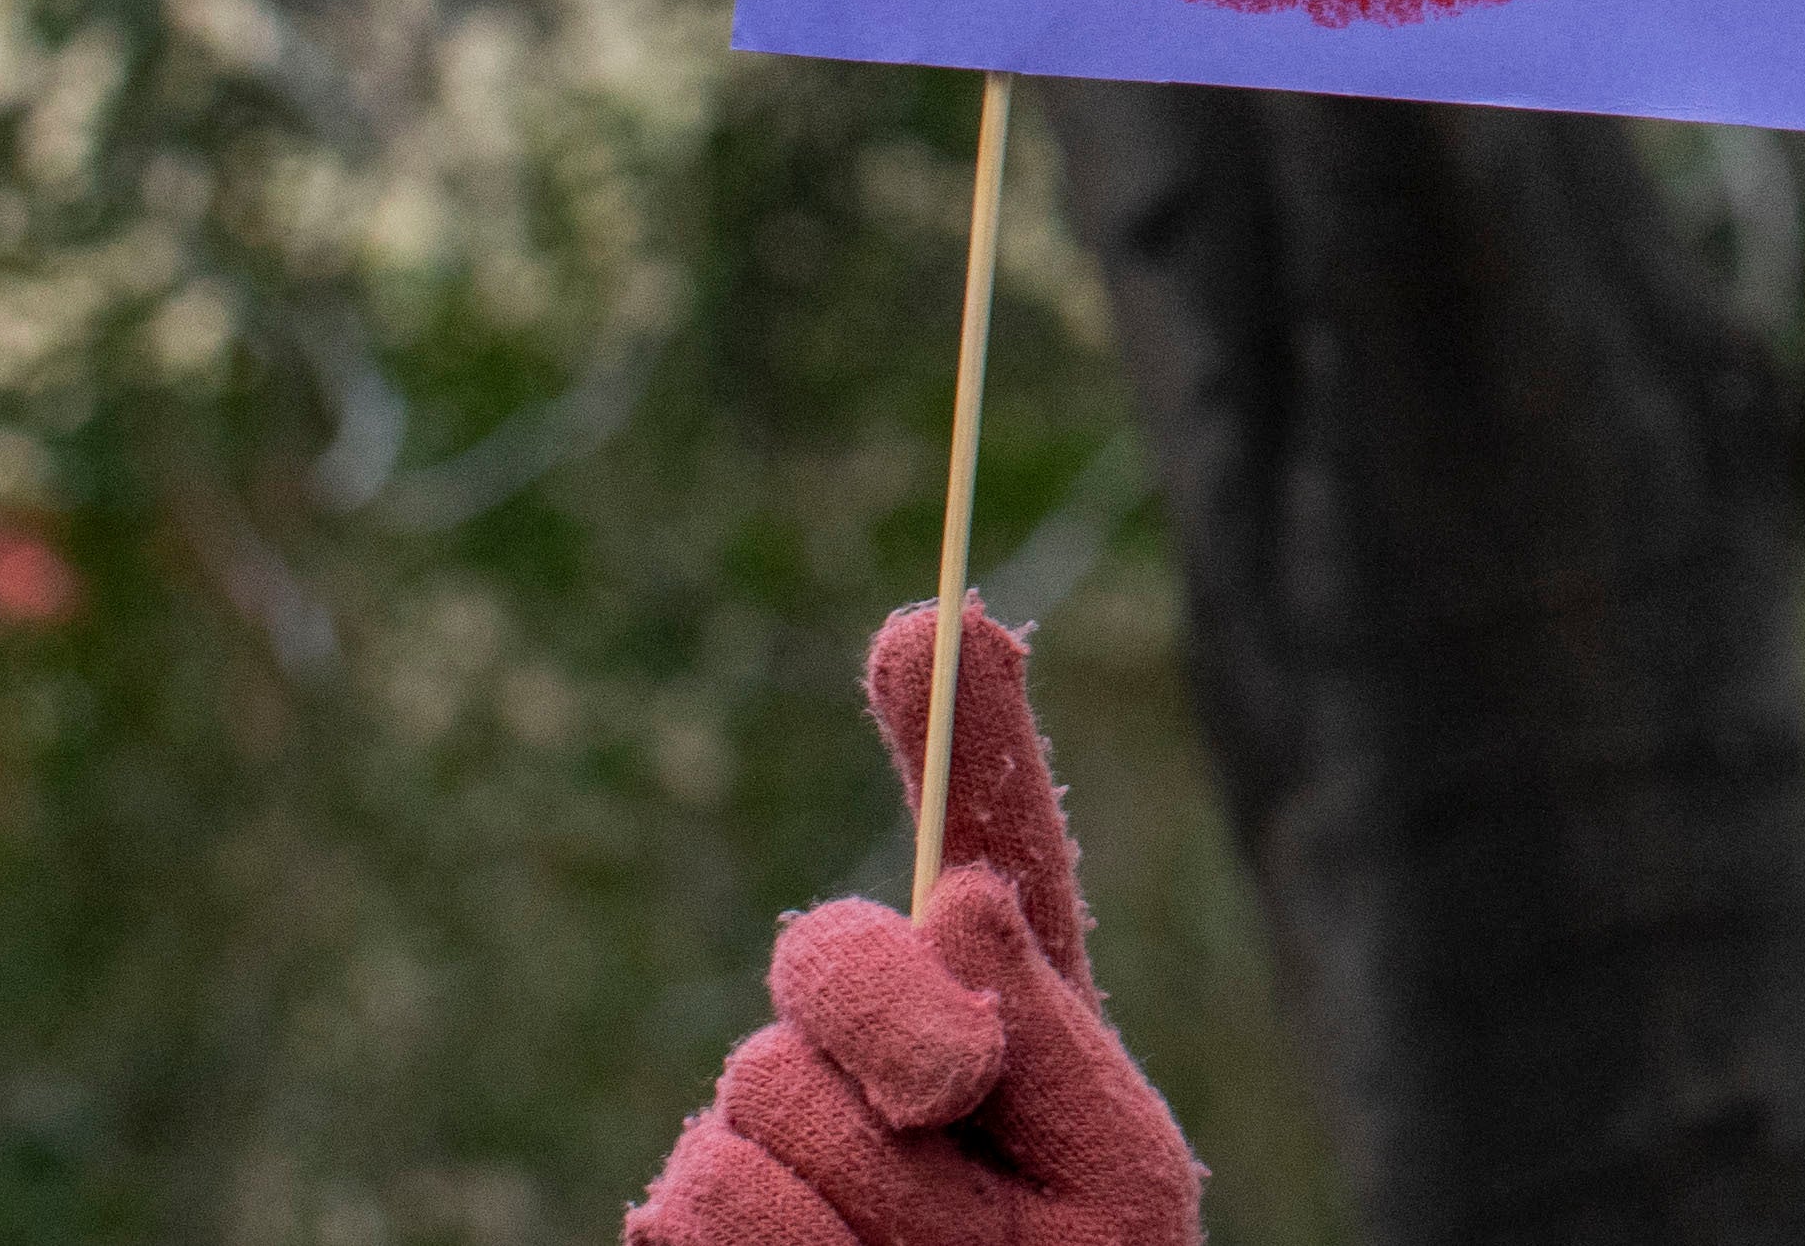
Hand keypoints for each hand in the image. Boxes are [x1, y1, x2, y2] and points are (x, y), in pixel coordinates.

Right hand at [632, 604, 1205, 1245]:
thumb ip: (1056, 1043)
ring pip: (763, 1093)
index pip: (985, 837)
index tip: (931, 619)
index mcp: (1010, 1008)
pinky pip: (702, 1201)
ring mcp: (769, 1127)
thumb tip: (964, 901)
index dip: (959, 723)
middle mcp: (875, 1044)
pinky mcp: (686, 1231)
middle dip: (902, 1030)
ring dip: (875, 1208)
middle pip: (831, 954)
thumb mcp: (1118, 1184)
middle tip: (958, 1119)